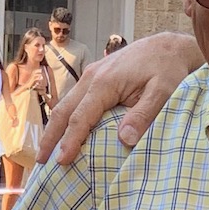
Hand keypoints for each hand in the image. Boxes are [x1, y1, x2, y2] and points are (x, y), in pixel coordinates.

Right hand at [38, 33, 203, 166]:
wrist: (168, 47)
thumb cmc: (167, 69)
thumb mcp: (163, 92)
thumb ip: (144, 115)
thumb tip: (124, 139)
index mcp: (105, 82)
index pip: (80, 117)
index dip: (69, 141)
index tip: (61, 162)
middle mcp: (92, 77)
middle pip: (63, 110)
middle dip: (50, 137)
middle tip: (40, 162)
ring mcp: (91, 75)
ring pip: (66, 104)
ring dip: (54, 129)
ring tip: (46, 152)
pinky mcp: (95, 78)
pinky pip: (75, 101)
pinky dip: (65, 119)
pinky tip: (63, 134)